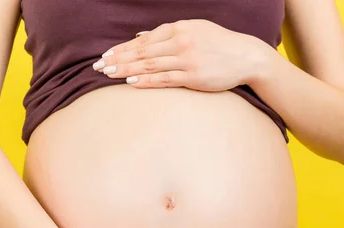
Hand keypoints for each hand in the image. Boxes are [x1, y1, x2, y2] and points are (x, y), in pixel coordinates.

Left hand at [92, 19, 261, 91]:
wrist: (246, 57)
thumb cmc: (218, 44)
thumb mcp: (194, 30)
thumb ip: (167, 33)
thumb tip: (140, 38)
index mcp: (179, 28)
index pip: (144, 40)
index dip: (122, 48)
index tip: (105, 55)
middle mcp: (181, 41)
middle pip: (142, 52)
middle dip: (117, 59)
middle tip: (98, 66)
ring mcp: (187, 60)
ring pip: (149, 65)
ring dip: (126, 70)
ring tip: (107, 74)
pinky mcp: (193, 77)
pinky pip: (164, 79)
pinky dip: (146, 80)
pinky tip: (131, 82)